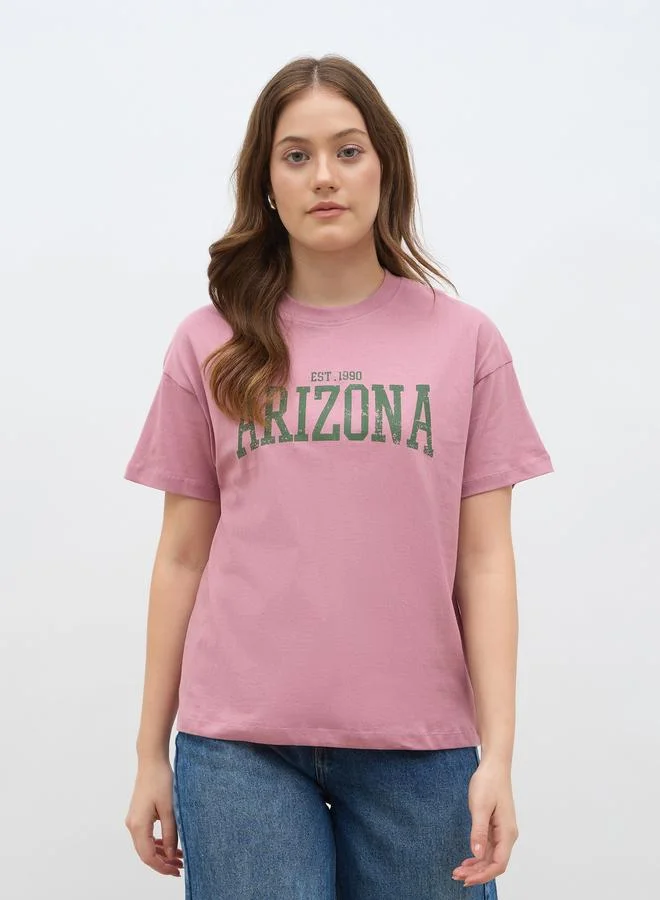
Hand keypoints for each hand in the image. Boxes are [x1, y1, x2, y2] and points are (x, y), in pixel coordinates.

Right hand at [125, 758, 183, 877]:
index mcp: (138, 825)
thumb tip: (171, 855)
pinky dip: (157, 843)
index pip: (148, 856)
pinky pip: (146, 836)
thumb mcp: (169, 808)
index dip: (162, 867)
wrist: (151, 761)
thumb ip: (171, 833)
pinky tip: (170, 845)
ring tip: (179, 857)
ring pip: (146, 845)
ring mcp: (133, 820)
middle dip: (163, 863)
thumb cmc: (160, 780)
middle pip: (146, 853)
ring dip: (161, 853)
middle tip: (180, 867)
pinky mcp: (138, 815)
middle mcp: (132, 825)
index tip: (176, 872)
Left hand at [452, 758, 518, 887]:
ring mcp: (502, 832)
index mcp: (507, 832)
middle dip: (477, 873)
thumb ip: (479, 832)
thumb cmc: (488, 782)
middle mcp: (507, 835)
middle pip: (495, 863)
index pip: (498, 864)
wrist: (494, 766)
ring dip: (476, 866)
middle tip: (457, 876)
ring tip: (459, 871)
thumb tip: (477, 854)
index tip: (466, 879)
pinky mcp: (496, 827)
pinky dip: (478, 856)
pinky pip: (489, 848)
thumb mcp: (479, 806)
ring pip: (491, 857)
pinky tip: (468, 859)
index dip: (483, 875)